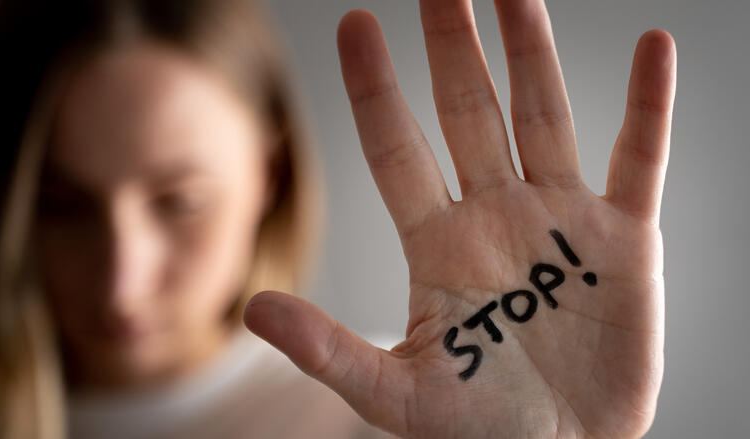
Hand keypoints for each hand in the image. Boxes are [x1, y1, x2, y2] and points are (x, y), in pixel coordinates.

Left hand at [243, 1, 674, 436]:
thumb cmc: (479, 429)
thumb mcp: (394, 395)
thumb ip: (327, 350)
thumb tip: (252, 310)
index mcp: (436, 243)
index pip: (397, 149)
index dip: (375, 88)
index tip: (355, 25)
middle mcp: (494, 215)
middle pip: (467, 111)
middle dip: (452, 46)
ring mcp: (559, 220)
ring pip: (541, 116)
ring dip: (531, 52)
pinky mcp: (624, 240)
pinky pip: (636, 159)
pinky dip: (647, 106)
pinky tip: (653, 47)